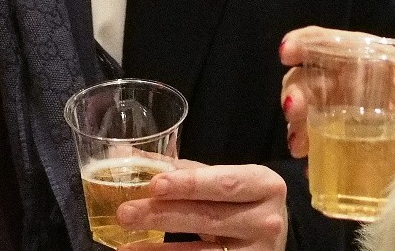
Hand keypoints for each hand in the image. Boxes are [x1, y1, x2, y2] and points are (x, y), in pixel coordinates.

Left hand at [119, 159, 286, 250]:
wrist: (269, 234)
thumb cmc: (240, 201)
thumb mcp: (219, 181)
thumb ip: (178, 168)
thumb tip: (124, 153)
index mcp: (263, 184)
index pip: (223, 183)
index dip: (189, 184)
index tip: (155, 185)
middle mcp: (266, 220)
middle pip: (208, 217)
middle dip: (163, 214)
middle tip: (126, 212)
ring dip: (160, 249)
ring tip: (127, 245)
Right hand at [278, 26, 394, 157]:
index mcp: (370, 61)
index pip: (333, 43)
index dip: (306, 41)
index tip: (286, 52)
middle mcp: (348, 80)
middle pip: (313, 74)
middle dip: (297, 88)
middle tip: (292, 109)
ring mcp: (338, 109)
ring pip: (306, 102)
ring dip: (296, 118)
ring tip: (297, 142)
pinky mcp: (335, 137)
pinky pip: (310, 133)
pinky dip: (302, 140)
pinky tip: (303, 154)